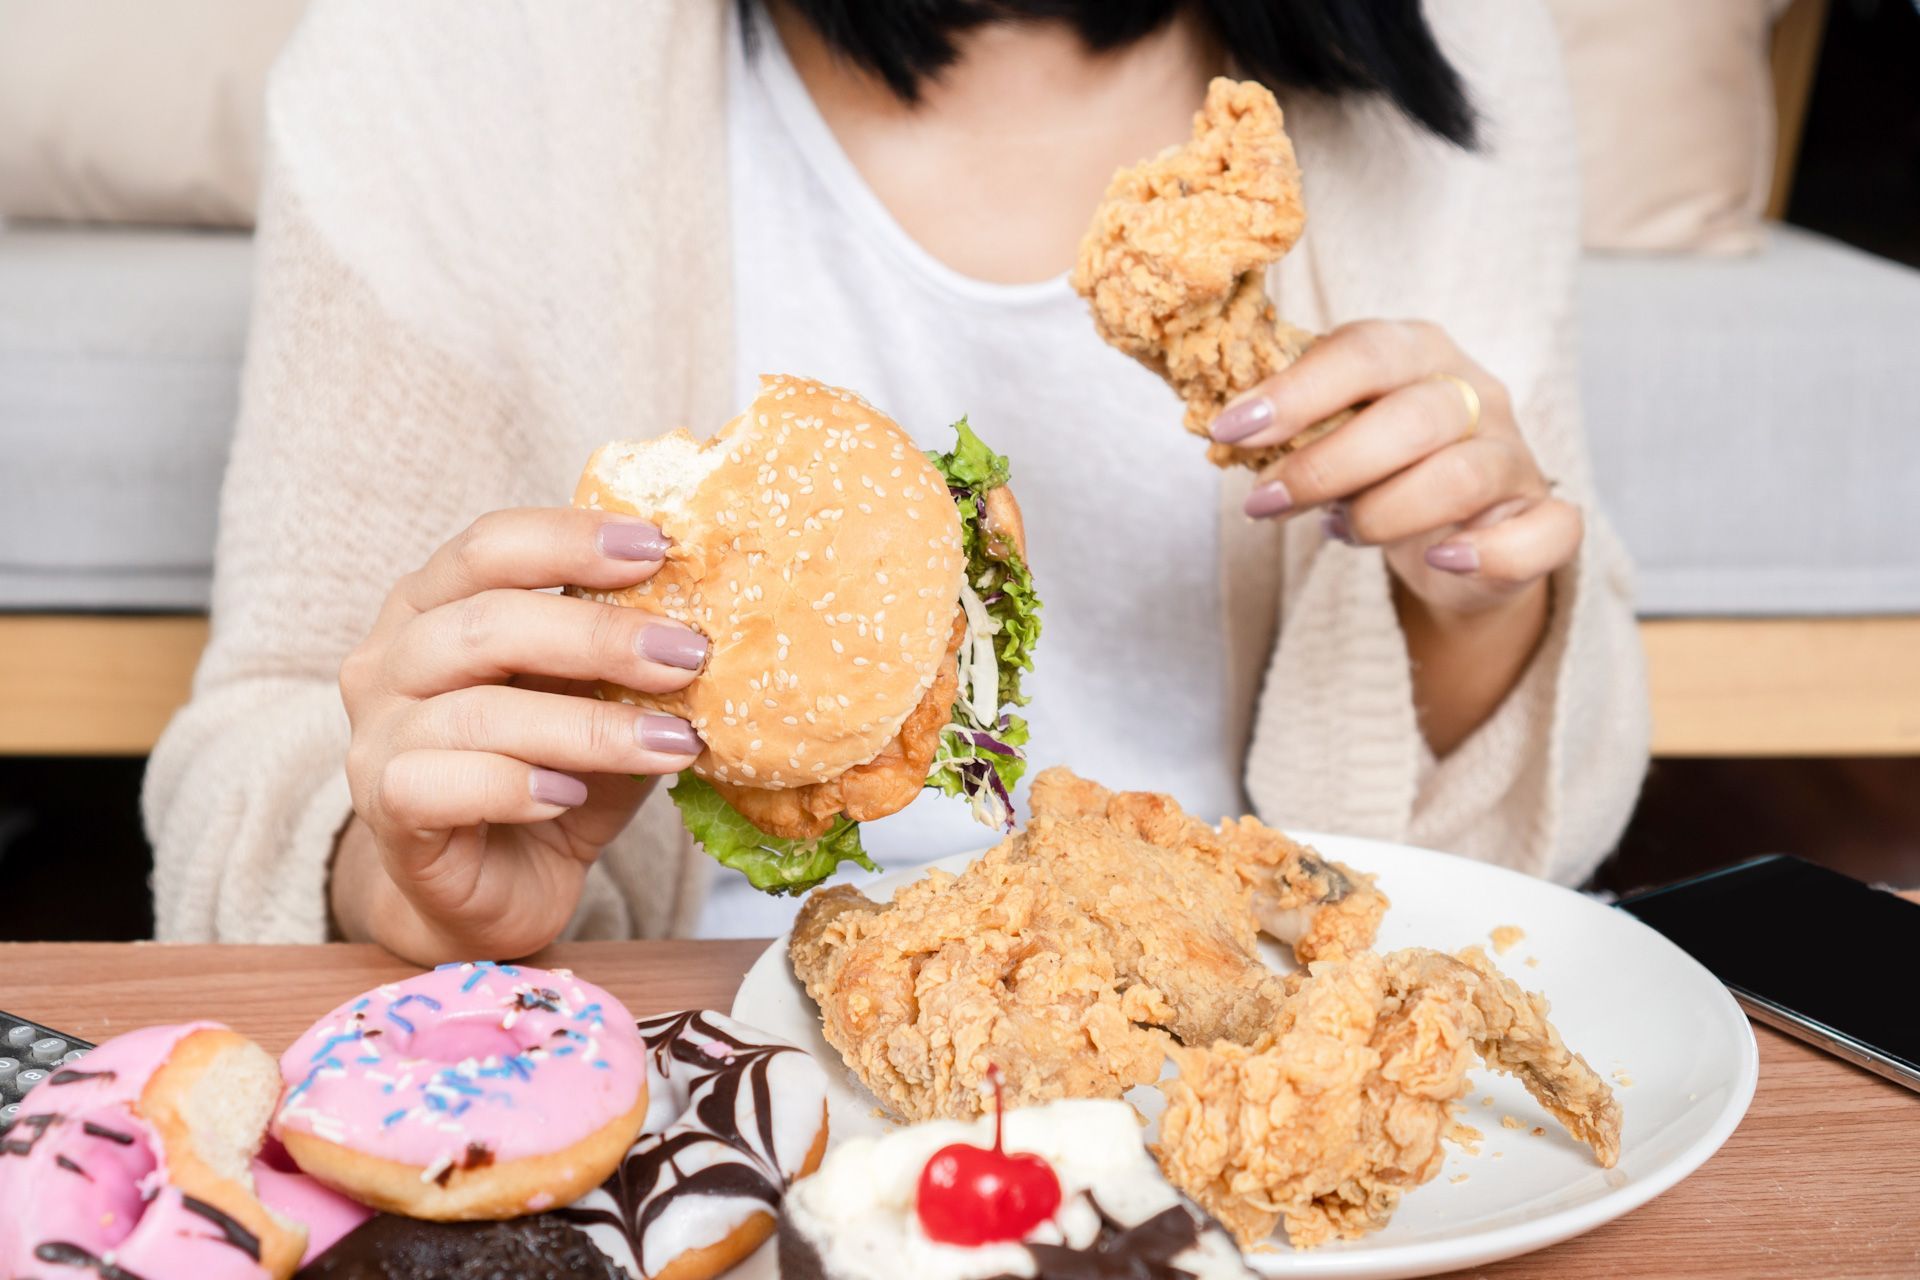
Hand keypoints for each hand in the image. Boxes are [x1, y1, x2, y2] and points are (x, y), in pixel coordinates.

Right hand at [333, 507, 707, 964]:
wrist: (492, 890)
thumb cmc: (549, 776)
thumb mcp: (598, 702)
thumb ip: (625, 659)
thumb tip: (710, 618)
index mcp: (432, 604)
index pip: (490, 547)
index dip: (571, 540)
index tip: (660, 548)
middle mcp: (390, 660)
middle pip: (486, 622)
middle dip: (600, 636)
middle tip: (689, 655)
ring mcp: (376, 736)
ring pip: (476, 712)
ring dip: (589, 726)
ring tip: (670, 743)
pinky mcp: (385, 811)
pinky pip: (438, 785)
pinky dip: (515, 786)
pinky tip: (570, 796)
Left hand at [1211, 319, 1579, 620]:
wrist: (1450, 536)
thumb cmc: (1378, 469)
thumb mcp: (1333, 432)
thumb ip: (1293, 425)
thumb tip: (1223, 429)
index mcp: (1419, 352)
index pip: (1363, 352)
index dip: (1295, 391)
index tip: (1230, 429)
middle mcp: (1476, 394)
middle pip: (1412, 417)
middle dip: (1326, 464)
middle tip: (1263, 503)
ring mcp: (1515, 457)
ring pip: (1462, 476)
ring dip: (1382, 513)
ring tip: (1335, 531)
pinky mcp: (1543, 520)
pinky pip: (1544, 531)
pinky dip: (1492, 551)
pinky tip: (1442, 560)